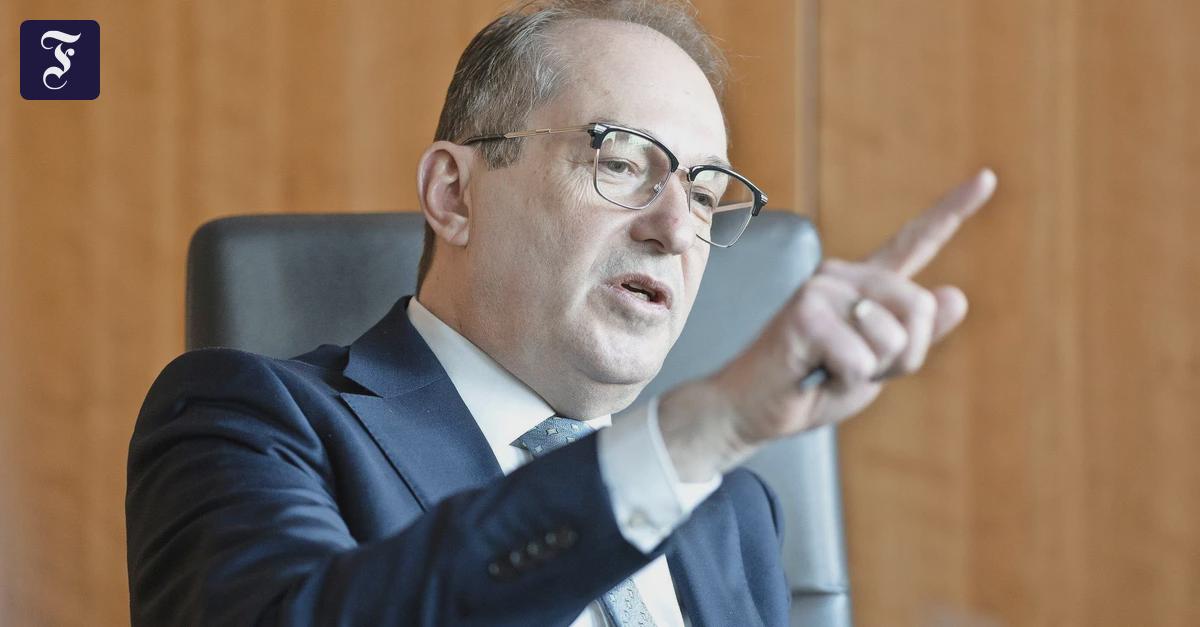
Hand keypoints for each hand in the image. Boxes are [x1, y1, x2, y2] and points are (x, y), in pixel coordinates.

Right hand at [659, 169, 996, 480]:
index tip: (989, 178)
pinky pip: (858, 358)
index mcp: (864, 284)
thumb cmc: (811, 386)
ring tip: (828, 369)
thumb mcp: (876, 367)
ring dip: (869, 371)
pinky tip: (811, 374)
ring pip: (892, 337)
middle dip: (901, 357)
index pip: (915, 242)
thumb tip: (955, 295)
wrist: (751, 409)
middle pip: (920, 308)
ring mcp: (822, 288)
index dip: (953, 211)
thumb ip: (913, 335)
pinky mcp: (803, 312)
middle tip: (853, 369)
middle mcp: (844, 275)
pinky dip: (843, 381)